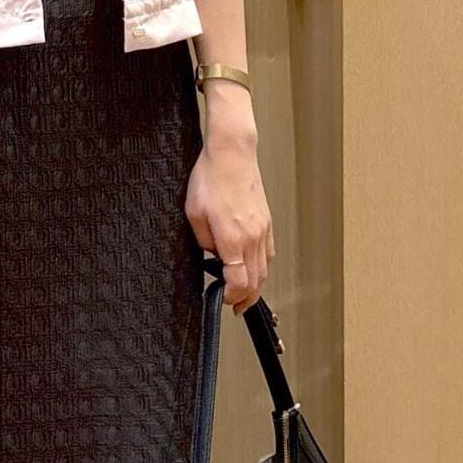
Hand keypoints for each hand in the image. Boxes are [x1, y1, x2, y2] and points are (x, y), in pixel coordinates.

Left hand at [185, 118, 274, 312]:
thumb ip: (203, 242)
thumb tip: (212, 256)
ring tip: (244, 294)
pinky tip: (253, 269)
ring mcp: (263, 229)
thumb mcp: (193, 214)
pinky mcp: (266, 222)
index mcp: (233, 238)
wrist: (232, 155)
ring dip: (255, 286)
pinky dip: (262, 267)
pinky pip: (268, 253)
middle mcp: (253, 237)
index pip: (239, 282)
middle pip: (256, 281)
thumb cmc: (211, 179)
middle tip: (235, 307)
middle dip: (246, 299)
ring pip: (265, 269)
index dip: (232, 298)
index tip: (224, 301)